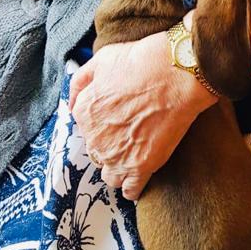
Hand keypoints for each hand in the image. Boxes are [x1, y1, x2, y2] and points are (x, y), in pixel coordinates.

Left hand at [68, 31, 216, 199]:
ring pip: (109, 174)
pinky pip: (130, 190)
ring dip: (118, 165)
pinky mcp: (141, 167)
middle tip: (129, 128)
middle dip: (109, 142)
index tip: (115, 115)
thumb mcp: (102, 59)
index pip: (84, 127)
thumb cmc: (142, 62)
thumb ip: (81, 81)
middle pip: (96, 151)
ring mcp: (117, 156)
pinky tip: (140, 174)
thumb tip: (73, 100)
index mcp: (83, 113)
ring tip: (135, 151)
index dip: (101, 120)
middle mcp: (95, 139)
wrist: (177, 73)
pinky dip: (133, 186)